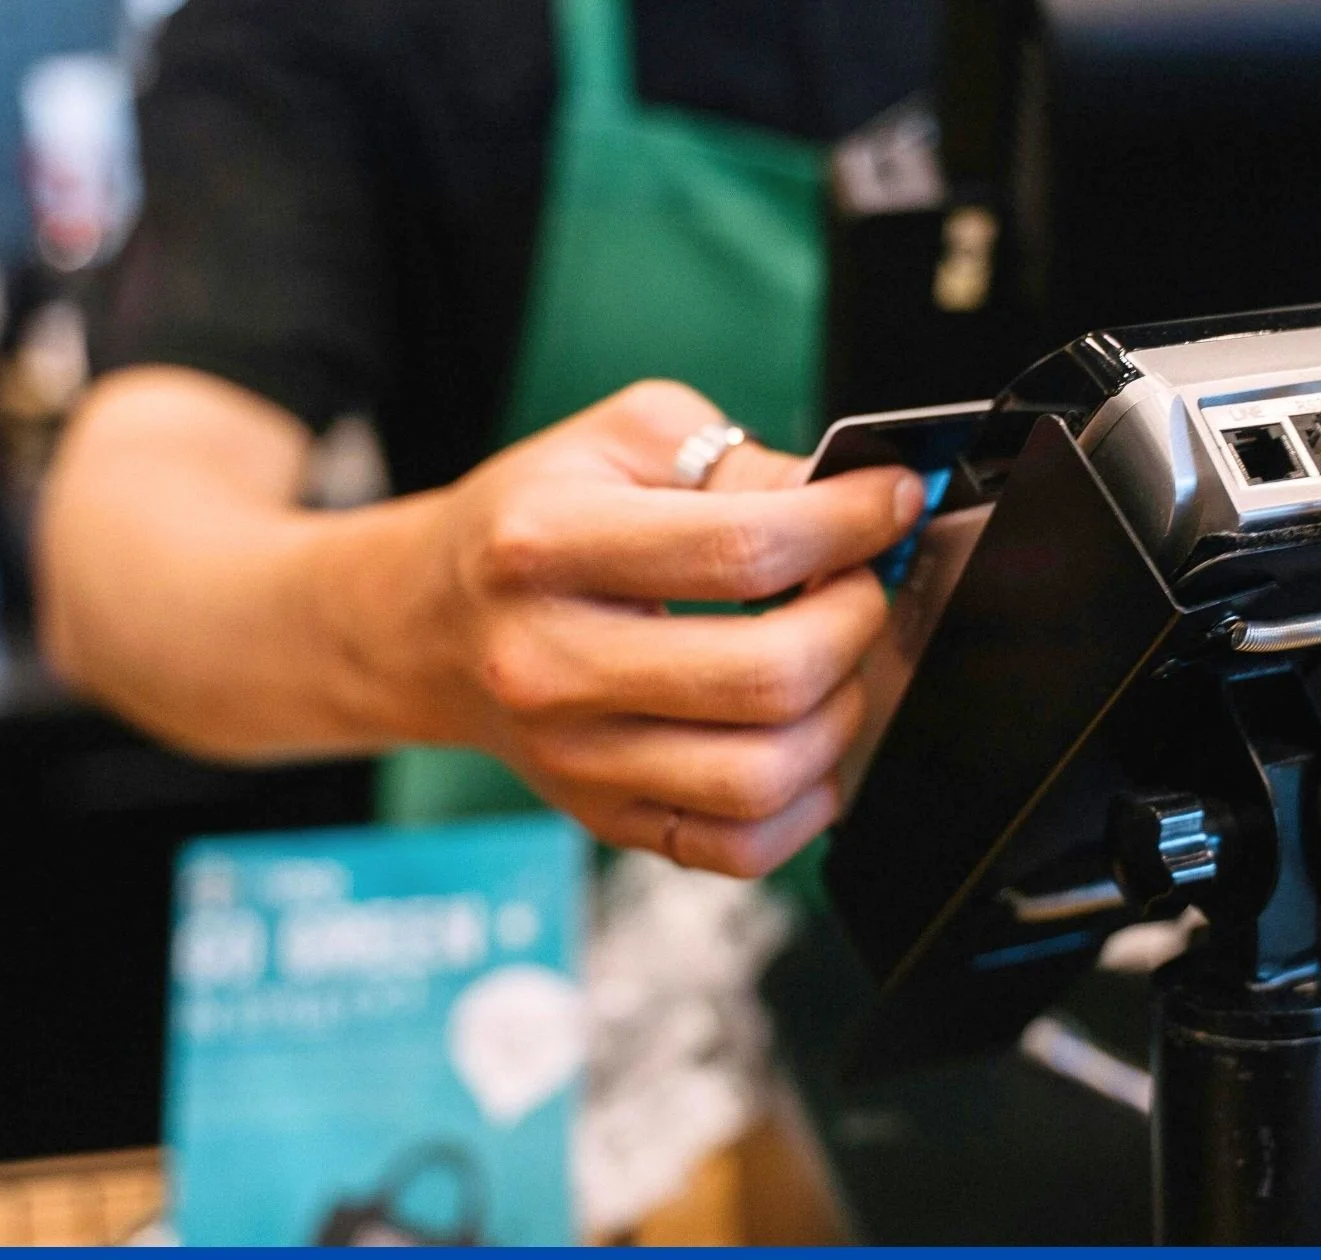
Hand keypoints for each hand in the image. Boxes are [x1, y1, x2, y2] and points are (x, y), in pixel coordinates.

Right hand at [352, 381, 923, 875]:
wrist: (429, 624)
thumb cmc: (533, 525)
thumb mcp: (618, 443)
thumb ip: (737, 462)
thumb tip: (851, 502)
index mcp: (544, 546)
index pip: (743, 550)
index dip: (849, 526)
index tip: (892, 502)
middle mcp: (550, 663)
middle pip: (767, 674)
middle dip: (856, 621)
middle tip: (860, 585)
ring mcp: (574, 759)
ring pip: (765, 774)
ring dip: (842, 711)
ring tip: (834, 660)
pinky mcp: (603, 819)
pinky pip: (740, 848)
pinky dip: (807, 802)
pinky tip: (805, 739)